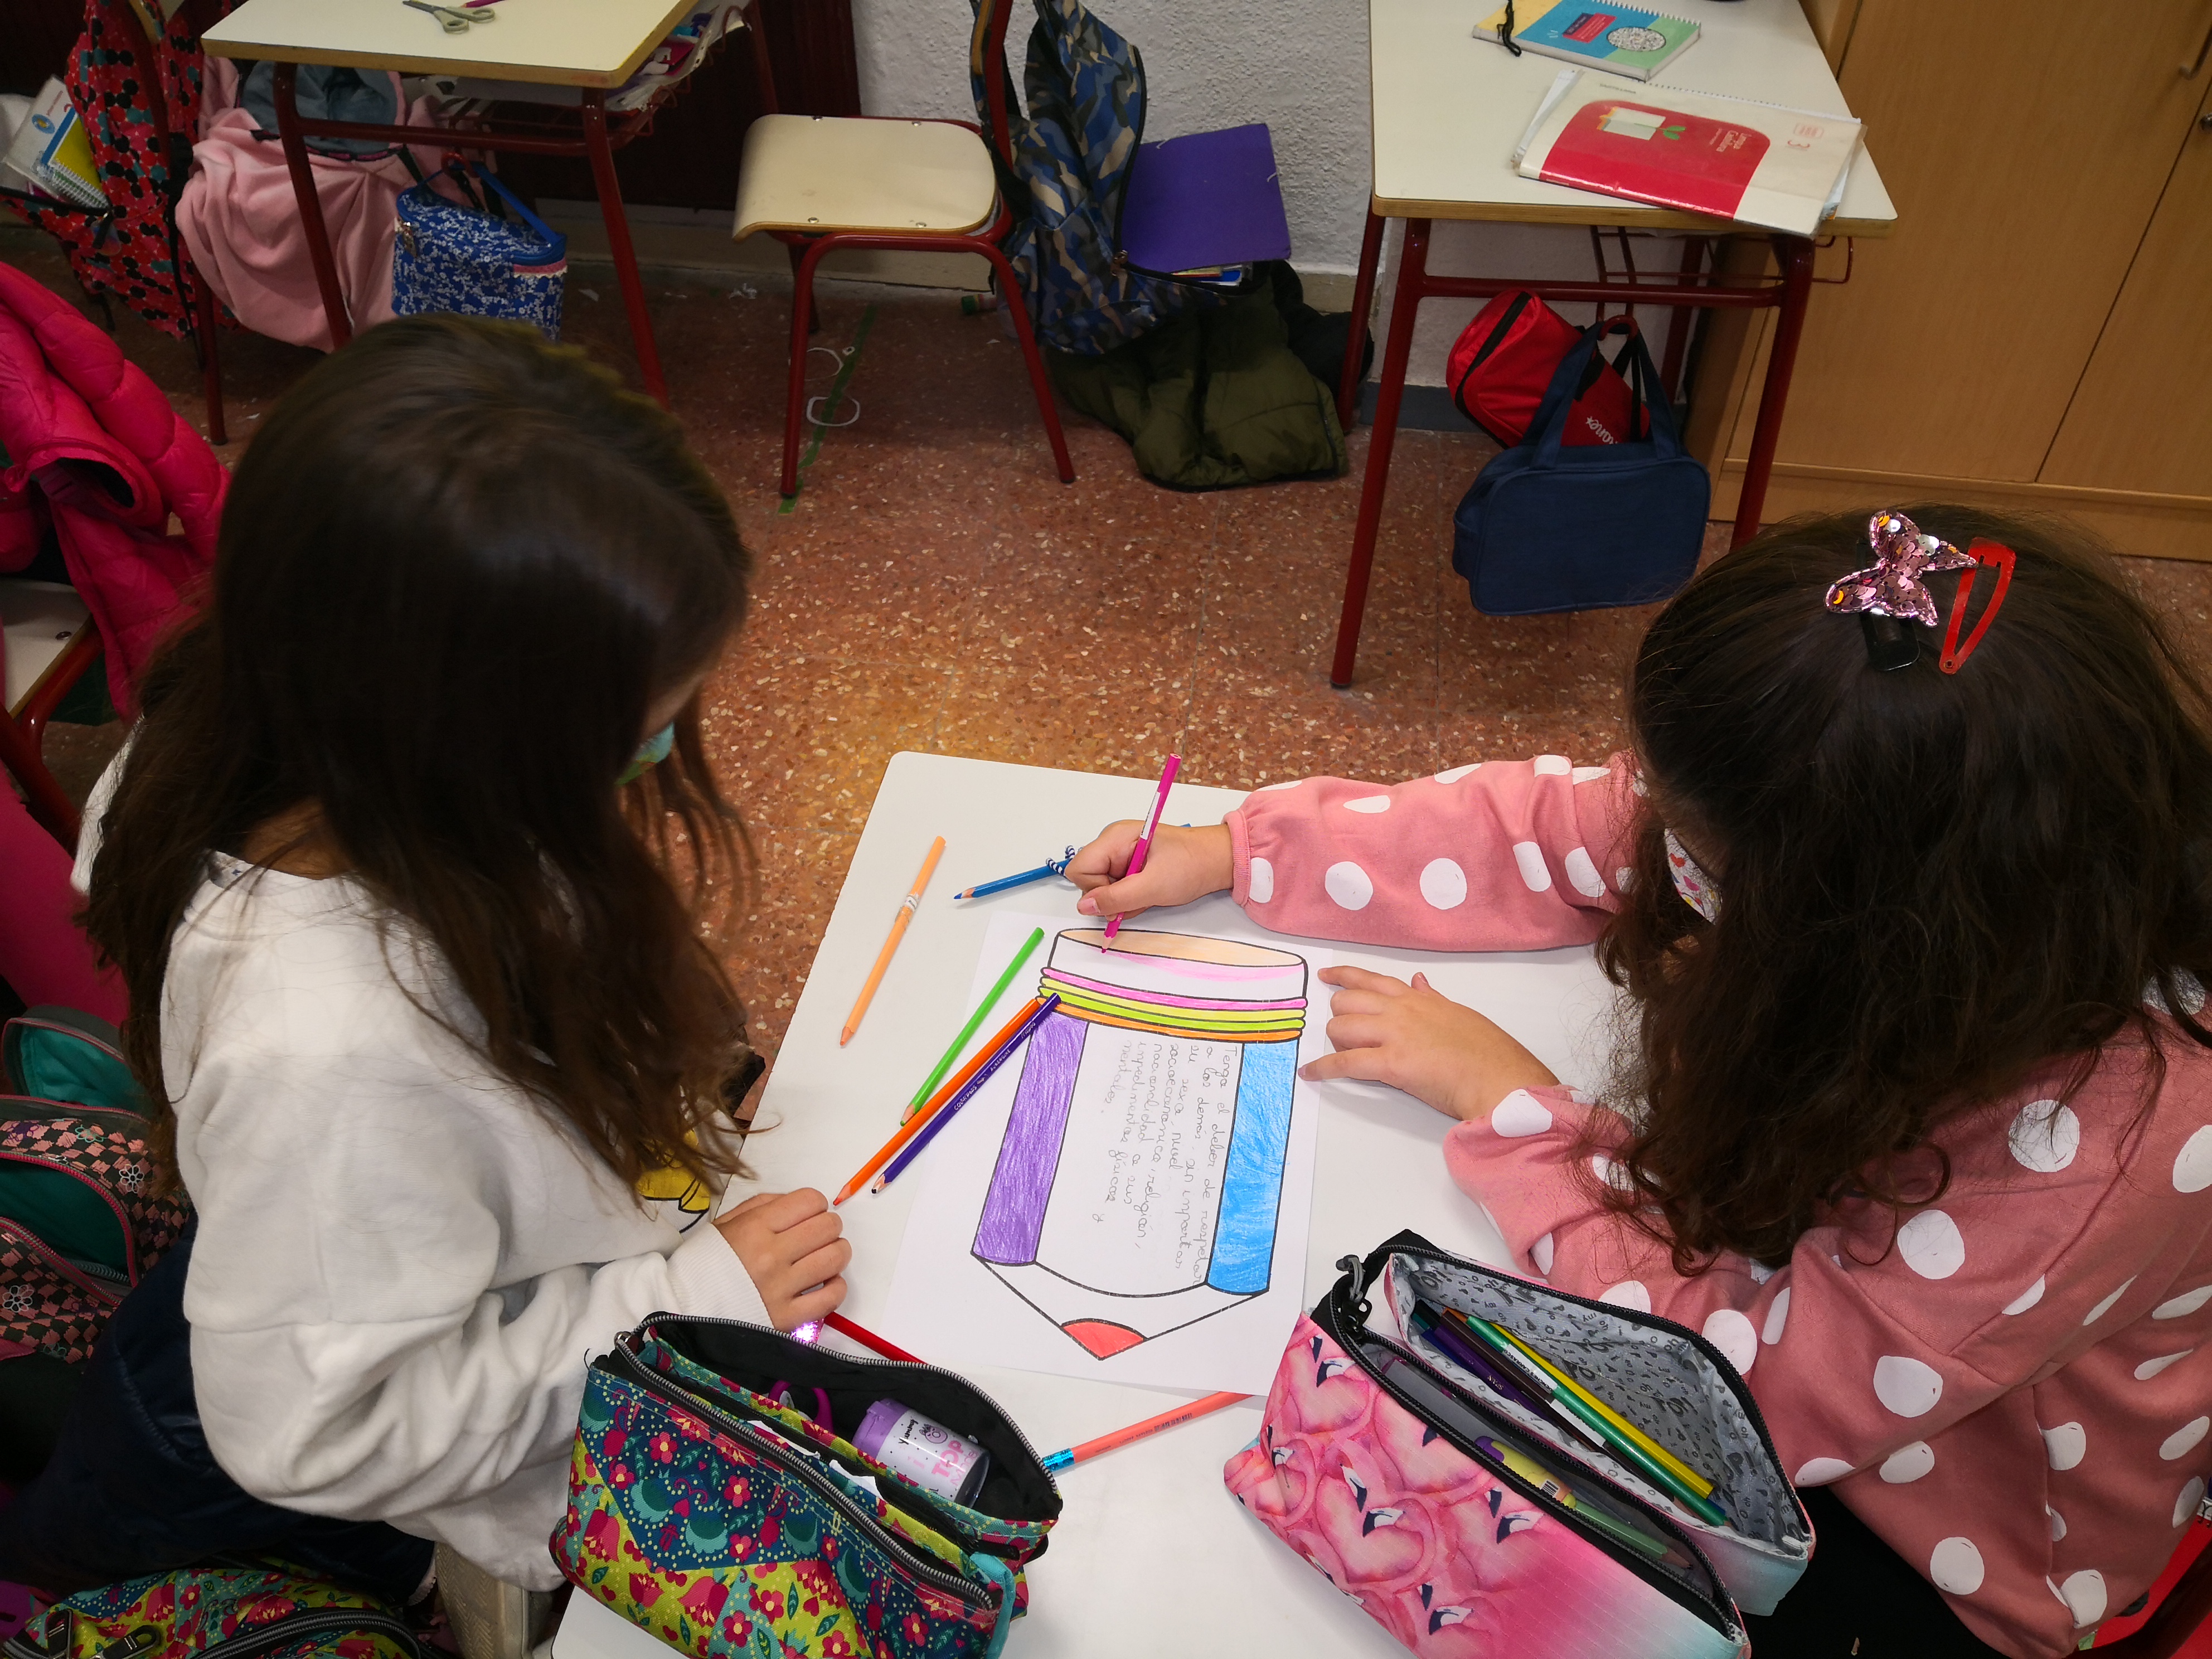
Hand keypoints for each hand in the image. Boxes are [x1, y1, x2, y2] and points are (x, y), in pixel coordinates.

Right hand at [715, 1188, 848, 1330]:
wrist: (681, 1310)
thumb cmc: (705, 1263)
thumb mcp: (725, 1224)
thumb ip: (762, 1206)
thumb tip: (799, 1203)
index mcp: (754, 1227)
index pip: (811, 1201)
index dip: (815, 1205)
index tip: (807, 1215)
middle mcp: (771, 1255)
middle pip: (828, 1226)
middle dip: (828, 1226)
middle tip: (816, 1236)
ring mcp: (781, 1288)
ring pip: (835, 1258)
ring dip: (836, 1253)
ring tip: (823, 1258)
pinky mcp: (787, 1318)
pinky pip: (832, 1296)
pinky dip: (835, 1286)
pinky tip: (823, 1283)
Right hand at [1068, 822, 1232, 922]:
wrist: (1219, 860)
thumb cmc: (1191, 865)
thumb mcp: (1153, 886)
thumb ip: (1116, 898)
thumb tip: (1083, 907)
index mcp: (1114, 837)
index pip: (1079, 869)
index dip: (1095, 889)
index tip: (1122, 895)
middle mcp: (1112, 843)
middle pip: (1089, 879)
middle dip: (1111, 896)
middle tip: (1140, 895)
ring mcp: (1121, 854)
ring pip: (1103, 887)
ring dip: (1123, 899)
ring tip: (1149, 893)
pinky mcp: (1130, 865)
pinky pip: (1117, 888)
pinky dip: (1131, 897)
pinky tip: (1149, 892)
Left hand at [1300, 965, 1557, 1121]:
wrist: (1500, 1077)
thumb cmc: (1488, 1052)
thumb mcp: (1460, 1013)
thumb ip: (1434, 999)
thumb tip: (1420, 981)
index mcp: (1418, 999)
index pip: (1373, 979)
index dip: (1345, 976)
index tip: (1327, 976)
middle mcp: (1401, 1011)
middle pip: (1348, 1002)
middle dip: (1340, 1017)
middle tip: (1343, 1034)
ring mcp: (1395, 1035)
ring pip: (1342, 1028)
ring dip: (1335, 1042)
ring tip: (1340, 1054)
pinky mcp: (1391, 1064)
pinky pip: (1344, 1062)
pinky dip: (1323, 1068)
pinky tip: (1310, 1074)